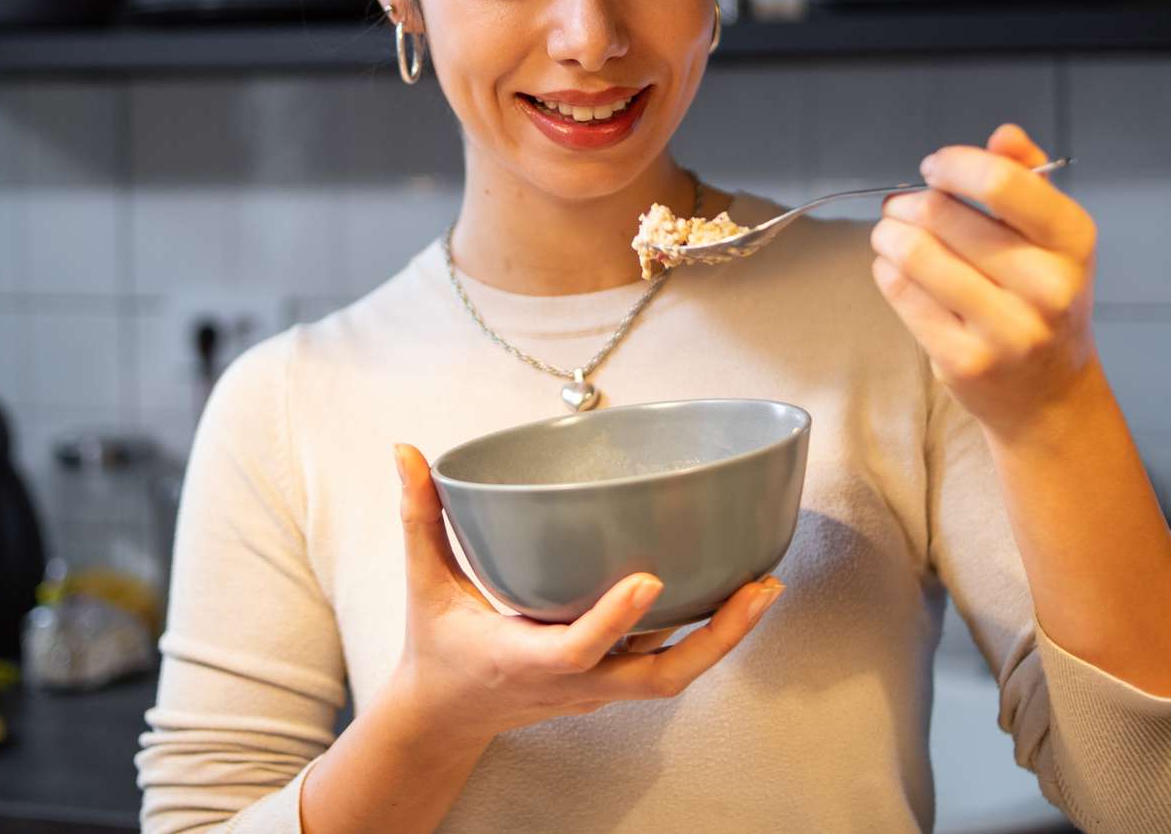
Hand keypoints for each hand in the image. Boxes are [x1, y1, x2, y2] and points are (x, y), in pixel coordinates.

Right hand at [384, 444, 782, 745]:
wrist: (445, 718)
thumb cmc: (437, 647)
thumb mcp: (423, 583)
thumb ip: (418, 517)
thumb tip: (406, 451)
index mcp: (522, 659)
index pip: (575, 649)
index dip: (613, 618)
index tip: (648, 578)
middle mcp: (569, 684)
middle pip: (657, 676)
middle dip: (715, 639)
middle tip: (759, 588)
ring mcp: (595, 690)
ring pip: (672, 675)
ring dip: (723, 636)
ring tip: (764, 587)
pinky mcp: (608, 685)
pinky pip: (664, 663)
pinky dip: (701, 635)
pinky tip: (733, 593)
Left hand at [869, 123, 1100, 437]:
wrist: (1049, 394)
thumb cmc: (1042, 300)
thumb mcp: (1053, 237)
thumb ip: (1027, 177)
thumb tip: (1003, 134)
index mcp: (1072, 242)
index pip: (1003, 183)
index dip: (954, 165)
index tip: (933, 168)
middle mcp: (1048, 287)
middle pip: (944, 215)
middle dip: (909, 202)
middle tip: (902, 206)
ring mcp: (1007, 330)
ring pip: (915, 254)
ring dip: (889, 234)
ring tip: (891, 234)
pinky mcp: (966, 362)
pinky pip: (902, 294)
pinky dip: (887, 271)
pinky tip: (896, 270)